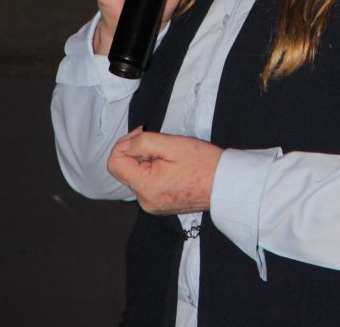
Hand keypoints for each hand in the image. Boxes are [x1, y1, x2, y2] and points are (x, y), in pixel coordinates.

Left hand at [107, 127, 222, 214]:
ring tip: (169, 155)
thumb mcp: (172, 144)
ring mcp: (153, 205)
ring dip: (147, 161)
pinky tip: (172, 166)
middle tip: (160, 141)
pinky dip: (154, 171)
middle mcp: (145, 201)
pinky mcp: (161, 205)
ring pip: (136, 176)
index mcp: (146, 187)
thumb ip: (143, 143)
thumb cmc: (203, 162)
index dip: (124, 144)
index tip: (142, 134)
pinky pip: (147, 184)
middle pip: (125, 170)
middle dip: (137, 152)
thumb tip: (125, 145)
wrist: (224, 184)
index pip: (114, 163)